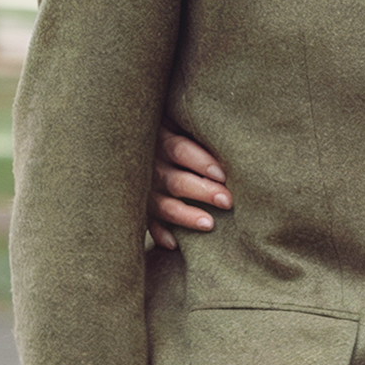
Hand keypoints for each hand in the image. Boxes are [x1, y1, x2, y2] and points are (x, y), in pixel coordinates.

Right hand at [145, 126, 230, 249]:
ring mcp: (143, 188)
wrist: (128, 138)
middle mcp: (151, 166)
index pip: (180, 150)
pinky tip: (174, 243)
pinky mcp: (140, 206)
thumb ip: (198, 127)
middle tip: (227, 201)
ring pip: (163, 205)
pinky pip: (146, 222)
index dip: (201, 162)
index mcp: (160, 140)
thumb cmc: (173, 129)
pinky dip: (159, 233)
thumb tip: (236, 134)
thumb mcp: (178, 121)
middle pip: (176, 180)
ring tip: (209, 224)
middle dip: (202, 191)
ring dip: (185, 216)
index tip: (222, 174)